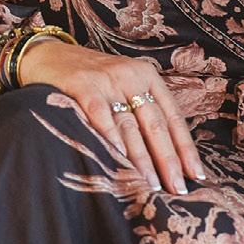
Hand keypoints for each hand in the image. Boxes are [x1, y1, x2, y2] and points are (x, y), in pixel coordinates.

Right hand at [17, 38, 203, 192]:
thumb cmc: (90, 78)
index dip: (185, 148)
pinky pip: (99, 115)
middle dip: (168, 160)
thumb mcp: (123, 86)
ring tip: (150, 185)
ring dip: (141, 159)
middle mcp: (131, 76)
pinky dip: (109, 137)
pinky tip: (117, 158)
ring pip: (130, 125)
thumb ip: (140, 113)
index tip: (196, 175)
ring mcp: (107, 80)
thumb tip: (164, 159)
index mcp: (148, 77)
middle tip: (177, 189)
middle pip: (156, 124)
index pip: (173, 117)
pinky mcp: (82, 85)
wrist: (48, 54)